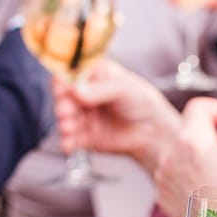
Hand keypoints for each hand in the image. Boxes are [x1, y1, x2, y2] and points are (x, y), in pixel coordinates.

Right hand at [54, 59, 179, 171]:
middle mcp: (85, 94)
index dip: (63, 79)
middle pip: (63, 96)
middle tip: (66, 111)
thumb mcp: (125, 89)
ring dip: (63, 123)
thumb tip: (76, 90)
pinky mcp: (84, 136)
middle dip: (62, 104)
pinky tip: (69, 144)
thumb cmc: (143, 103)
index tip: (63, 88)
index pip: (71, 72)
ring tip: (69, 128)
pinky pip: (69, 139)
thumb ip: (100, 90)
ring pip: (64, 118)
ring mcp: (84, 116)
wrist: (154, 133)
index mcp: (94, 76)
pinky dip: (66, 141)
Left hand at [152, 91, 216, 216]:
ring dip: (198, 153)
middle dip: (210, 133)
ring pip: (180, 150)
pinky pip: (174, 172)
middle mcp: (170, 155)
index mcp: (191, 140)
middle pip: (188, 127)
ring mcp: (163, 175)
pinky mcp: (161, 192)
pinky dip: (189, 173)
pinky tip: (208, 188)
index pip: (198, 106)